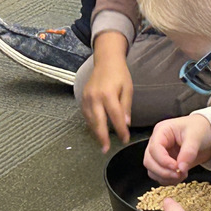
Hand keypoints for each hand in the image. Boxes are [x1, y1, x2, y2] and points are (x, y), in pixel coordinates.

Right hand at [80, 32, 132, 151]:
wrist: (106, 61)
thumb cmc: (119, 74)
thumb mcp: (128, 89)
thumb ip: (125, 107)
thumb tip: (125, 124)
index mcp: (108, 94)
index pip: (115, 117)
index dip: (120, 130)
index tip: (124, 139)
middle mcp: (95, 97)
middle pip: (98, 122)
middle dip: (102, 137)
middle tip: (106, 149)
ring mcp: (86, 97)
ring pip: (90, 120)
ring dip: (96, 132)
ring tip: (102, 143)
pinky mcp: (83, 98)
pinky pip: (86, 115)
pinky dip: (91, 123)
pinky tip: (96, 130)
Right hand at [143, 115, 210, 183]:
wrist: (207, 134)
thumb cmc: (200, 129)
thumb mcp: (196, 137)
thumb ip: (188, 152)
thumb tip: (181, 169)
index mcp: (161, 131)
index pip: (154, 149)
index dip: (163, 161)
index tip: (176, 168)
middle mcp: (156, 143)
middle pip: (149, 161)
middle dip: (163, 171)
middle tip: (179, 174)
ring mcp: (159, 154)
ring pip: (152, 171)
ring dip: (165, 177)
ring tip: (182, 174)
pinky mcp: (164, 164)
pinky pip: (159, 176)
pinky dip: (168, 180)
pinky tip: (181, 176)